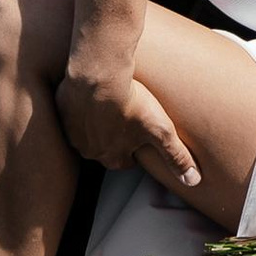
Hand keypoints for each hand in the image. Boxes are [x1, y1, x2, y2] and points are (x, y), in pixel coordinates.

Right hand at [57, 58, 199, 197]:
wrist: (98, 73)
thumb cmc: (131, 102)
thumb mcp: (161, 131)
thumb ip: (177, 157)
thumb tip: (193, 181)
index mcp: (111, 156)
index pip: (124, 161)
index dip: (134, 148)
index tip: (141, 134)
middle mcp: (88, 149)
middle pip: (104, 147)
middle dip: (114, 136)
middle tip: (125, 116)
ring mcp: (72, 130)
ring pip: (86, 131)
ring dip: (96, 121)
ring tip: (110, 103)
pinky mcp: (63, 109)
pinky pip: (72, 112)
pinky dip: (82, 105)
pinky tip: (93, 93)